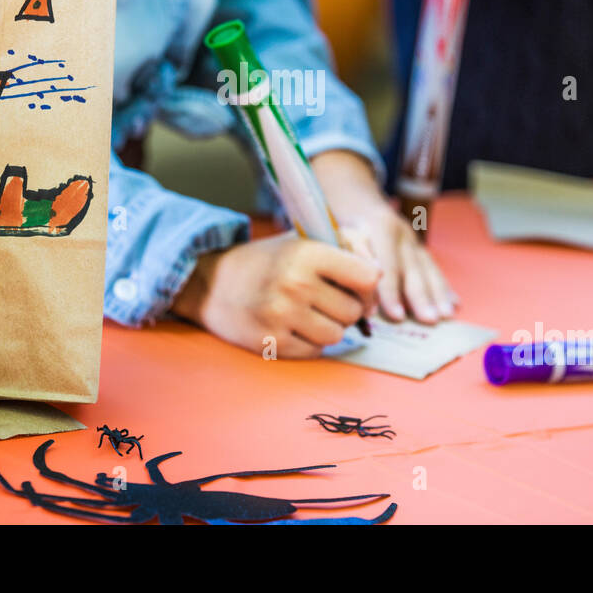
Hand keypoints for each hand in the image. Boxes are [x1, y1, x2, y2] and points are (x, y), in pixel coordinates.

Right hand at [171, 232, 379, 357]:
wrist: (212, 283)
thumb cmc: (267, 261)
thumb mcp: (302, 240)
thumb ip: (345, 247)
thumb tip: (380, 273)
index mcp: (307, 253)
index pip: (368, 277)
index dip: (367, 284)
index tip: (356, 285)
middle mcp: (295, 284)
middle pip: (354, 311)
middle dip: (345, 308)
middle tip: (324, 299)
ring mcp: (281, 316)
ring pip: (337, 335)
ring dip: (329, 327)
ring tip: (309, 313)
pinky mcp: (271, 343)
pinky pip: (314, 352)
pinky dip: (310, 343)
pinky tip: (293, 327)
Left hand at [311, 150, 457, 323]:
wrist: (351, 195)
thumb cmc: (336, 218)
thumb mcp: (334, 232)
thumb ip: (348, 261)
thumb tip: (357, 298)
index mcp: (378, 225)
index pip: (386, 263)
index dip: (390, 292)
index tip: (396, 316)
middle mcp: (400, 230)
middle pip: (412, 267)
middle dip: (421, 296)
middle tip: (429, 320)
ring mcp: (411, 237)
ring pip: (427, 268)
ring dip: (437, 294)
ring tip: (446, 315)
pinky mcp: (417, 245)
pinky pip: (432, 267)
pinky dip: (443, 286)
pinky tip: (454, 303)